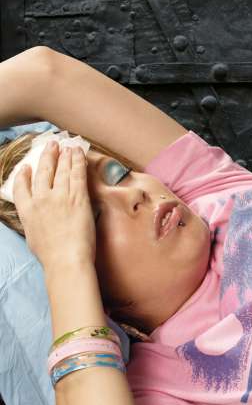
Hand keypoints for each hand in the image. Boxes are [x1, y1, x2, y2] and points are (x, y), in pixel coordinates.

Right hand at [13, 141, 95, 268]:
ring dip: (64, 155)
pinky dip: (78, 161)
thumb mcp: (32, 237)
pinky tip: (79, 153)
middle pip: (43, 172)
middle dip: (47, 156)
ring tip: (66, 145)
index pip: (20, 187)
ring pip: (61, 170)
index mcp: (26, 210)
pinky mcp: (78, 198)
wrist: (66, 259)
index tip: (26, 168)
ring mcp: (59, 197)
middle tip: (51, 145)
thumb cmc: (50, 255)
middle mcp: (41, 199)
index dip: (23, 175)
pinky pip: (78, 175)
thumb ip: (32, 222)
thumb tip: (36, 219)